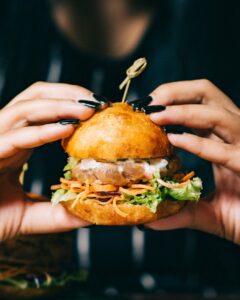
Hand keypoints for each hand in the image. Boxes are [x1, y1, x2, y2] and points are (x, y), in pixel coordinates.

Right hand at [0, 82, 103, 240]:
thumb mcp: (32, 216)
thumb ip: (58, 214)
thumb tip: (89, 214)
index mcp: (17, 142)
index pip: (44, 109)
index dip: (72, 103)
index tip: (101, 109)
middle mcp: (5, 135)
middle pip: (35, 96)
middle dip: (69, 93)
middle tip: (99, 101)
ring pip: (24, 108)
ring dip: (60, 105)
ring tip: (89, 109)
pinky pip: (14, 138)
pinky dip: (42, 131)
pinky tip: (67, 130)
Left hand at [146, 80, 239, 243]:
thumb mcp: (204, 211)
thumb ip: (179, 210)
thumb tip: (148, 221)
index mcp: (223, 137)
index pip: (199, 101)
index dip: (172, 96)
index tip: (145, 107)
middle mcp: (235, 135)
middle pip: (207, 93)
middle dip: (174, 92)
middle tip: (148, 103)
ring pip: (216, 114)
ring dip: (181, 112)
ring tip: (154, 116)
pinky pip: (222, 151)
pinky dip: (196, 143)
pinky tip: (174, 140)